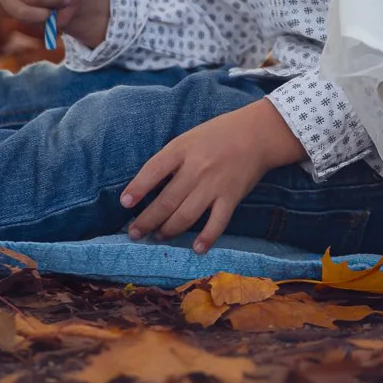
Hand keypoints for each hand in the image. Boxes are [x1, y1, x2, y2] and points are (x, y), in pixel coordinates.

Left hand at [120, 100, 305, 254]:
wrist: (257, 133)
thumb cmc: (218, 135)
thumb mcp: (188, 138)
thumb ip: (170, 160)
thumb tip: (147, 187)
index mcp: (182, 149)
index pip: (153, 171)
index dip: (137, 188)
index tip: (125, 204)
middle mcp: (196, 168)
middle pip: (166, 200)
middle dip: (147, 221)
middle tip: (135, 233)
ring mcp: (214, 184)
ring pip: (186, 215)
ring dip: (168, 231)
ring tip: (158, 236)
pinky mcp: (232, 197)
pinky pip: (217, 222)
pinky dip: (207, 237)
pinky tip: (196, 248)